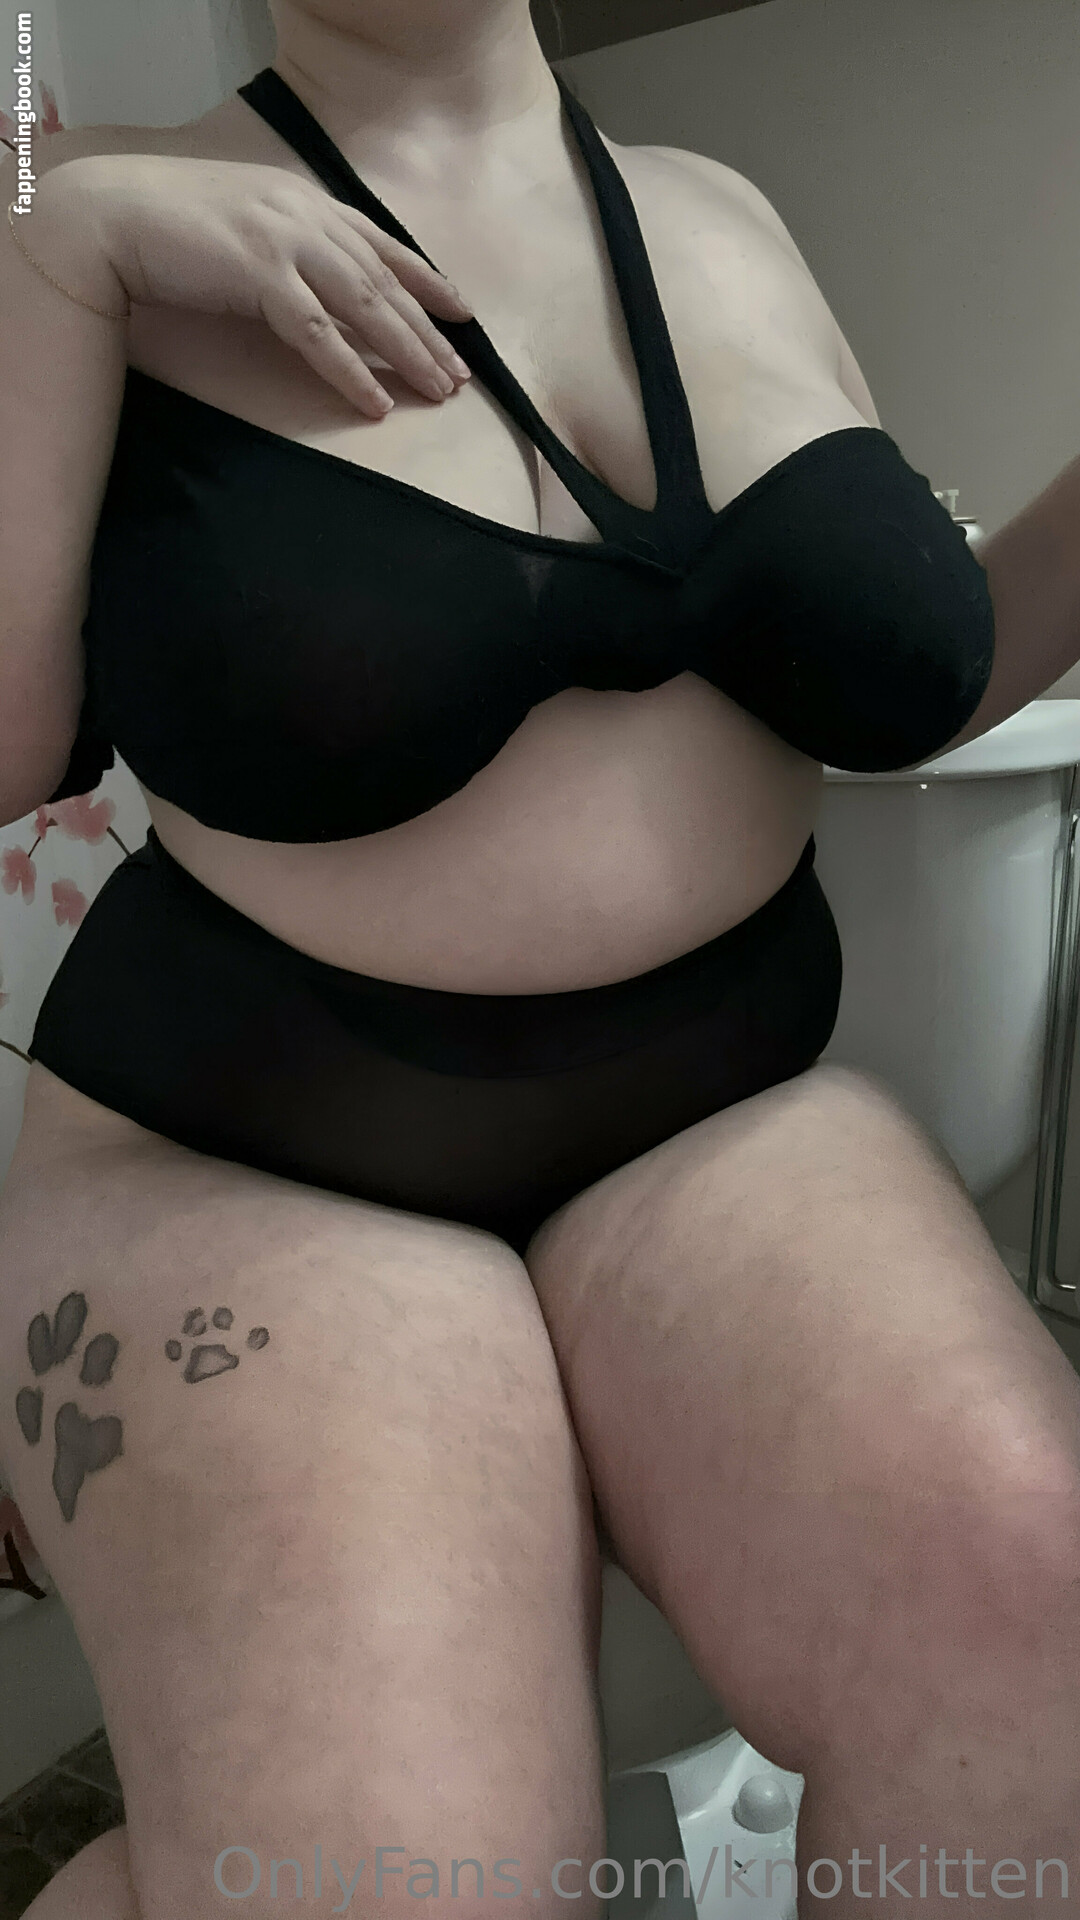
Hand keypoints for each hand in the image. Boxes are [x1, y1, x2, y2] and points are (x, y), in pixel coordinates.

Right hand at [41, 152, 475, 416]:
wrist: (112, 214)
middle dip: (429, 331)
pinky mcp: (261, 274)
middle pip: (385, 282)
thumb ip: (287, 247)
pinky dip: (351, 370)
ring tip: (439, 392)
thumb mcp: (244, 225)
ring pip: (366, 306)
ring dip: (407, 353)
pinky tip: (376, 402)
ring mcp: (285, 242)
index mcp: (304, 202)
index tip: (461, 312)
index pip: (382, 244)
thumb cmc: (169, 225)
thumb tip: (316, 287)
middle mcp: (305, 216)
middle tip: (462, 374)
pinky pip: (319, 333)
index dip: (427, 279)